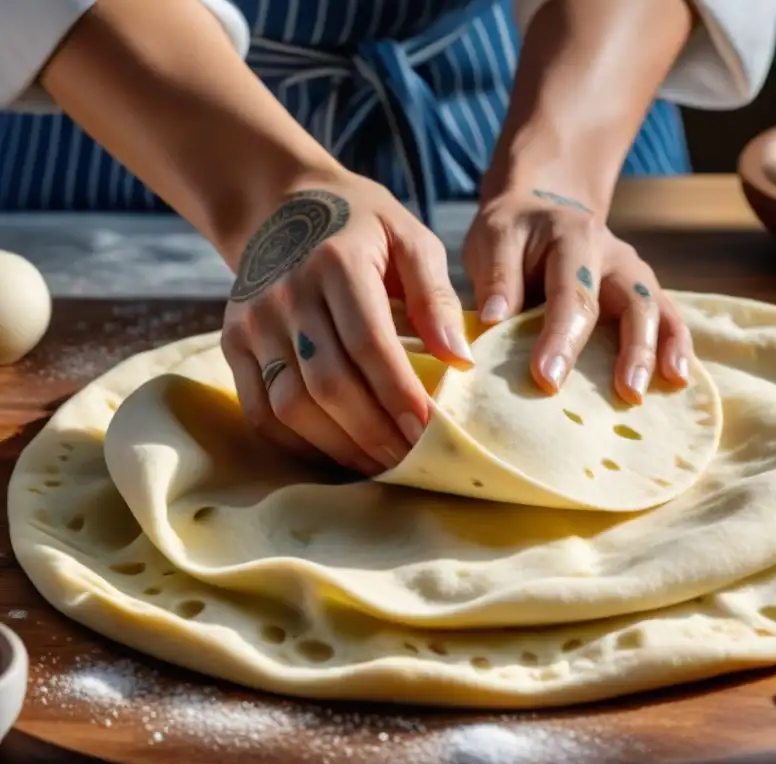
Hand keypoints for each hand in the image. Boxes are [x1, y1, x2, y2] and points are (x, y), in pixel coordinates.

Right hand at [221, 178, 472, 474]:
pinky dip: (299, 443)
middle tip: (411, 457)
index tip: (431, 429)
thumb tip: (460, 359)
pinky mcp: (232, 343)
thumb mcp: (411, 238)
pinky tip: (337, 452)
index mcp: (337, 262)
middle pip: (328, 384)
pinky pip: (260, 411)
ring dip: (339, 446)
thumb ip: (437, 297)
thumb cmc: (363, 226)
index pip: (369, 343)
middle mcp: (287, 293)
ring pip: (291, 406)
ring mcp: (253, 321)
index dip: (400, 393)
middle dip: (374, 431)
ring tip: (380, 462)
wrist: (281, 205)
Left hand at [462, 188, 692, 404]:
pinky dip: (676, 349)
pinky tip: (677, 381)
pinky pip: (669, 319)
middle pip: (632, 302)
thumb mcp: (493, 238)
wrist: (543, 209)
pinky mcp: (644, 293)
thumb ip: (496, 278)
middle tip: (624, 393)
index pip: (572, 293)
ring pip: (658, 311)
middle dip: (631, 350)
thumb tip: (492, 322)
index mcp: (574, 237)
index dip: (561, 338)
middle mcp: (614, 255)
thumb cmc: (515, 233)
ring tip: (656, 391)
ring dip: (659, 353)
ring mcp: (634, 274)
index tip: (547, 379)